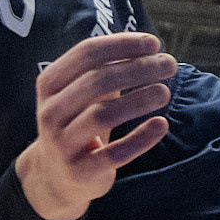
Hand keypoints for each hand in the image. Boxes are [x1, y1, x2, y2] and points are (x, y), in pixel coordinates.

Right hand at [16, 33, 175, 219]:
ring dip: (138, 100)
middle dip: (137, 69)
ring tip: (164, 92)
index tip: (154, 44)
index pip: (86, 54)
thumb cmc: (77, 123)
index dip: (122, 45)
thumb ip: (107, 69)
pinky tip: (160, 125)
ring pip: (102, 116)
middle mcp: (50, 113)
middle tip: (169, 64)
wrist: (56, 176)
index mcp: (50, 85)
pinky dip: (140, 139)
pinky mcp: (80, 172)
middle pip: (96, 82)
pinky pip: (114, 154)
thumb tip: (150, 48)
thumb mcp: (81, 93)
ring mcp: (62, 144)